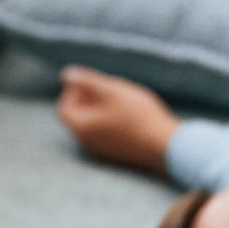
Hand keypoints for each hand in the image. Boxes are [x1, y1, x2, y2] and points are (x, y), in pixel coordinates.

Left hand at [55, 66, 178, 175]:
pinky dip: (111, 119)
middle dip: (88, 97)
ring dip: (101, 107)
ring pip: (93, 124)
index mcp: (81, 128)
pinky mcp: (116, 153)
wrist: (165, 145)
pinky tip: (129, 112)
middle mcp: (87, 143)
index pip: (64, 108)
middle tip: (108, 86)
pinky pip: (105, 133)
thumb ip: (86, 80)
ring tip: (120, 97)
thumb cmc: (137, 115)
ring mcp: (101, 150)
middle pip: (78, 116)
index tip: (91, 81)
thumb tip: (66, 74)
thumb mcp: (111, 90)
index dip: (73, 91)